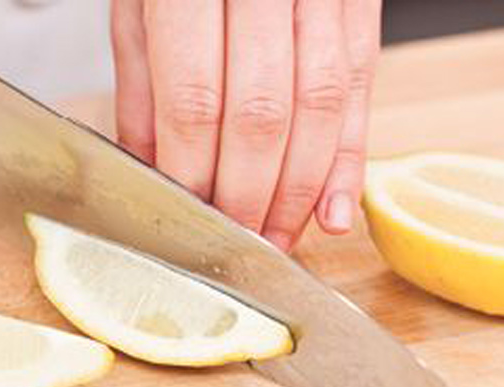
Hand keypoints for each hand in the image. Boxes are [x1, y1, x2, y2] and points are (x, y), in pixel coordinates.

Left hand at [112, 0, 380, 250]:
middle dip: (250, 196)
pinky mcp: (358, 1)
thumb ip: (143, 85)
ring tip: (281, 240)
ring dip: (300, 191)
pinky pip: (360, 86)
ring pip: (320, 109)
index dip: (197, 173)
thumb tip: (152, 167)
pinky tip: (335, 209)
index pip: (197, 100)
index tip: (191, 218)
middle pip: (263, 115)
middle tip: (237, 245)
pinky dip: (349, 157)